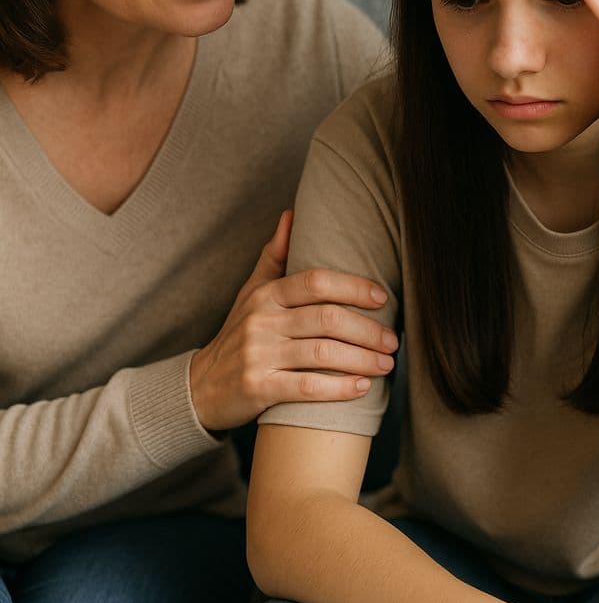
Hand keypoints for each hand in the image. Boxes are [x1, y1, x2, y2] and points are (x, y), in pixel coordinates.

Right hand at [190, 211, 397, 431]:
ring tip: (386, 364)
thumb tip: (292, 214)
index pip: (316, 282)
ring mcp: (258, 355)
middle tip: (393, 341)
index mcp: (266, 294)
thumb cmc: (239, 333)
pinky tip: (362, 387)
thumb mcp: (252, 291)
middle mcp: (261, 321)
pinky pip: (307, 387)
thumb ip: (274, 255)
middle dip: (367, 330)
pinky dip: (340, 388)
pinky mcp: (257, 388)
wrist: (201, 386)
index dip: (354, 287)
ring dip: (362, 359)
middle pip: (326, 318)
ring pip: (322, 353)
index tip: (383, 298)